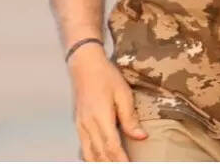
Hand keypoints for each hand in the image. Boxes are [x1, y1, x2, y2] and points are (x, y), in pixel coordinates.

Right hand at [67, 43, 146, 160]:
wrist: (84, 65)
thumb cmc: (105, 76)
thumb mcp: (123, 93)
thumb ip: (130, 118)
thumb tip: (141, 136)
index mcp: (100, 117)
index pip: (111, 146)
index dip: (121, 159)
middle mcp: (88, 124)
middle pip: (100, 153)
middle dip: (112, 163)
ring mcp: (81, 125)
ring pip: (89, 153)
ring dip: (101, 163)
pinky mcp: (78, 124)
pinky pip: (83, 147)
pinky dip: (91, 157)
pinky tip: (99, 160)